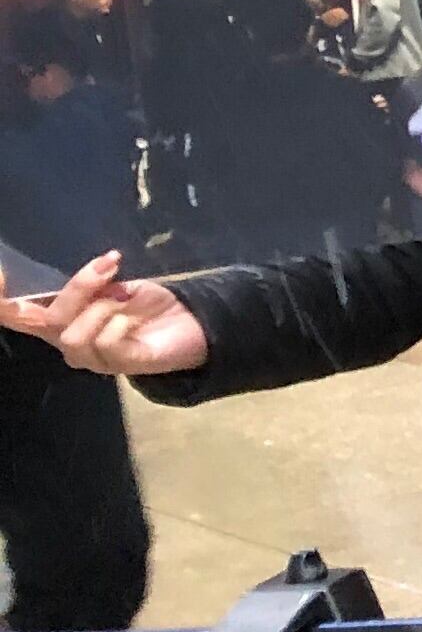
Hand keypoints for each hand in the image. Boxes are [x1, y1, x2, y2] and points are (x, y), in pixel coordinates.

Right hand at [0, 256, 209, 377]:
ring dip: (103, 305)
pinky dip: (121, 320)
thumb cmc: (145, 304)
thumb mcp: (114, 285)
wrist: (192, 325)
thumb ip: (90, 285)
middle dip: (77, 288)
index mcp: (58, 321)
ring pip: (73, 333)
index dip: (2, 303)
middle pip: (48, 320)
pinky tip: (136, 315)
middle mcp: (67, 343)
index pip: (17, 316)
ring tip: (126, 295)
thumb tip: (85, 275)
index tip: (1, 276)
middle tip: (108, 266)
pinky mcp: (119, 365)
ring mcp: (92, 358)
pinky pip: (105, 342)